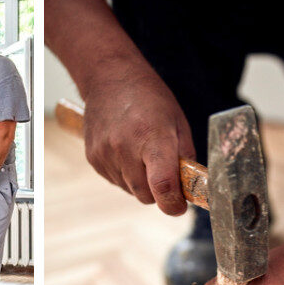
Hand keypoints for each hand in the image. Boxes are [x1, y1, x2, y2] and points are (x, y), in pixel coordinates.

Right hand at [83, 59, 194, 215]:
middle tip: (164, 171)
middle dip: (159, 192)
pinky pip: (116, 181)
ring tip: (142, 153)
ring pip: (131, 191)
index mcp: (153, 138)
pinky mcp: (93, 158)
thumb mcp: (178, 123)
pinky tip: (127, 151)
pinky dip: (125, 174)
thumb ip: (184, 158)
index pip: (162, 185)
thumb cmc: (149, 99)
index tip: (179, 206)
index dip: (173, 204)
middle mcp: (125, 148)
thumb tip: (190, 188)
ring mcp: (105, 154)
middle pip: (146, 196)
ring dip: (141, 182)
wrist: (109, 78)